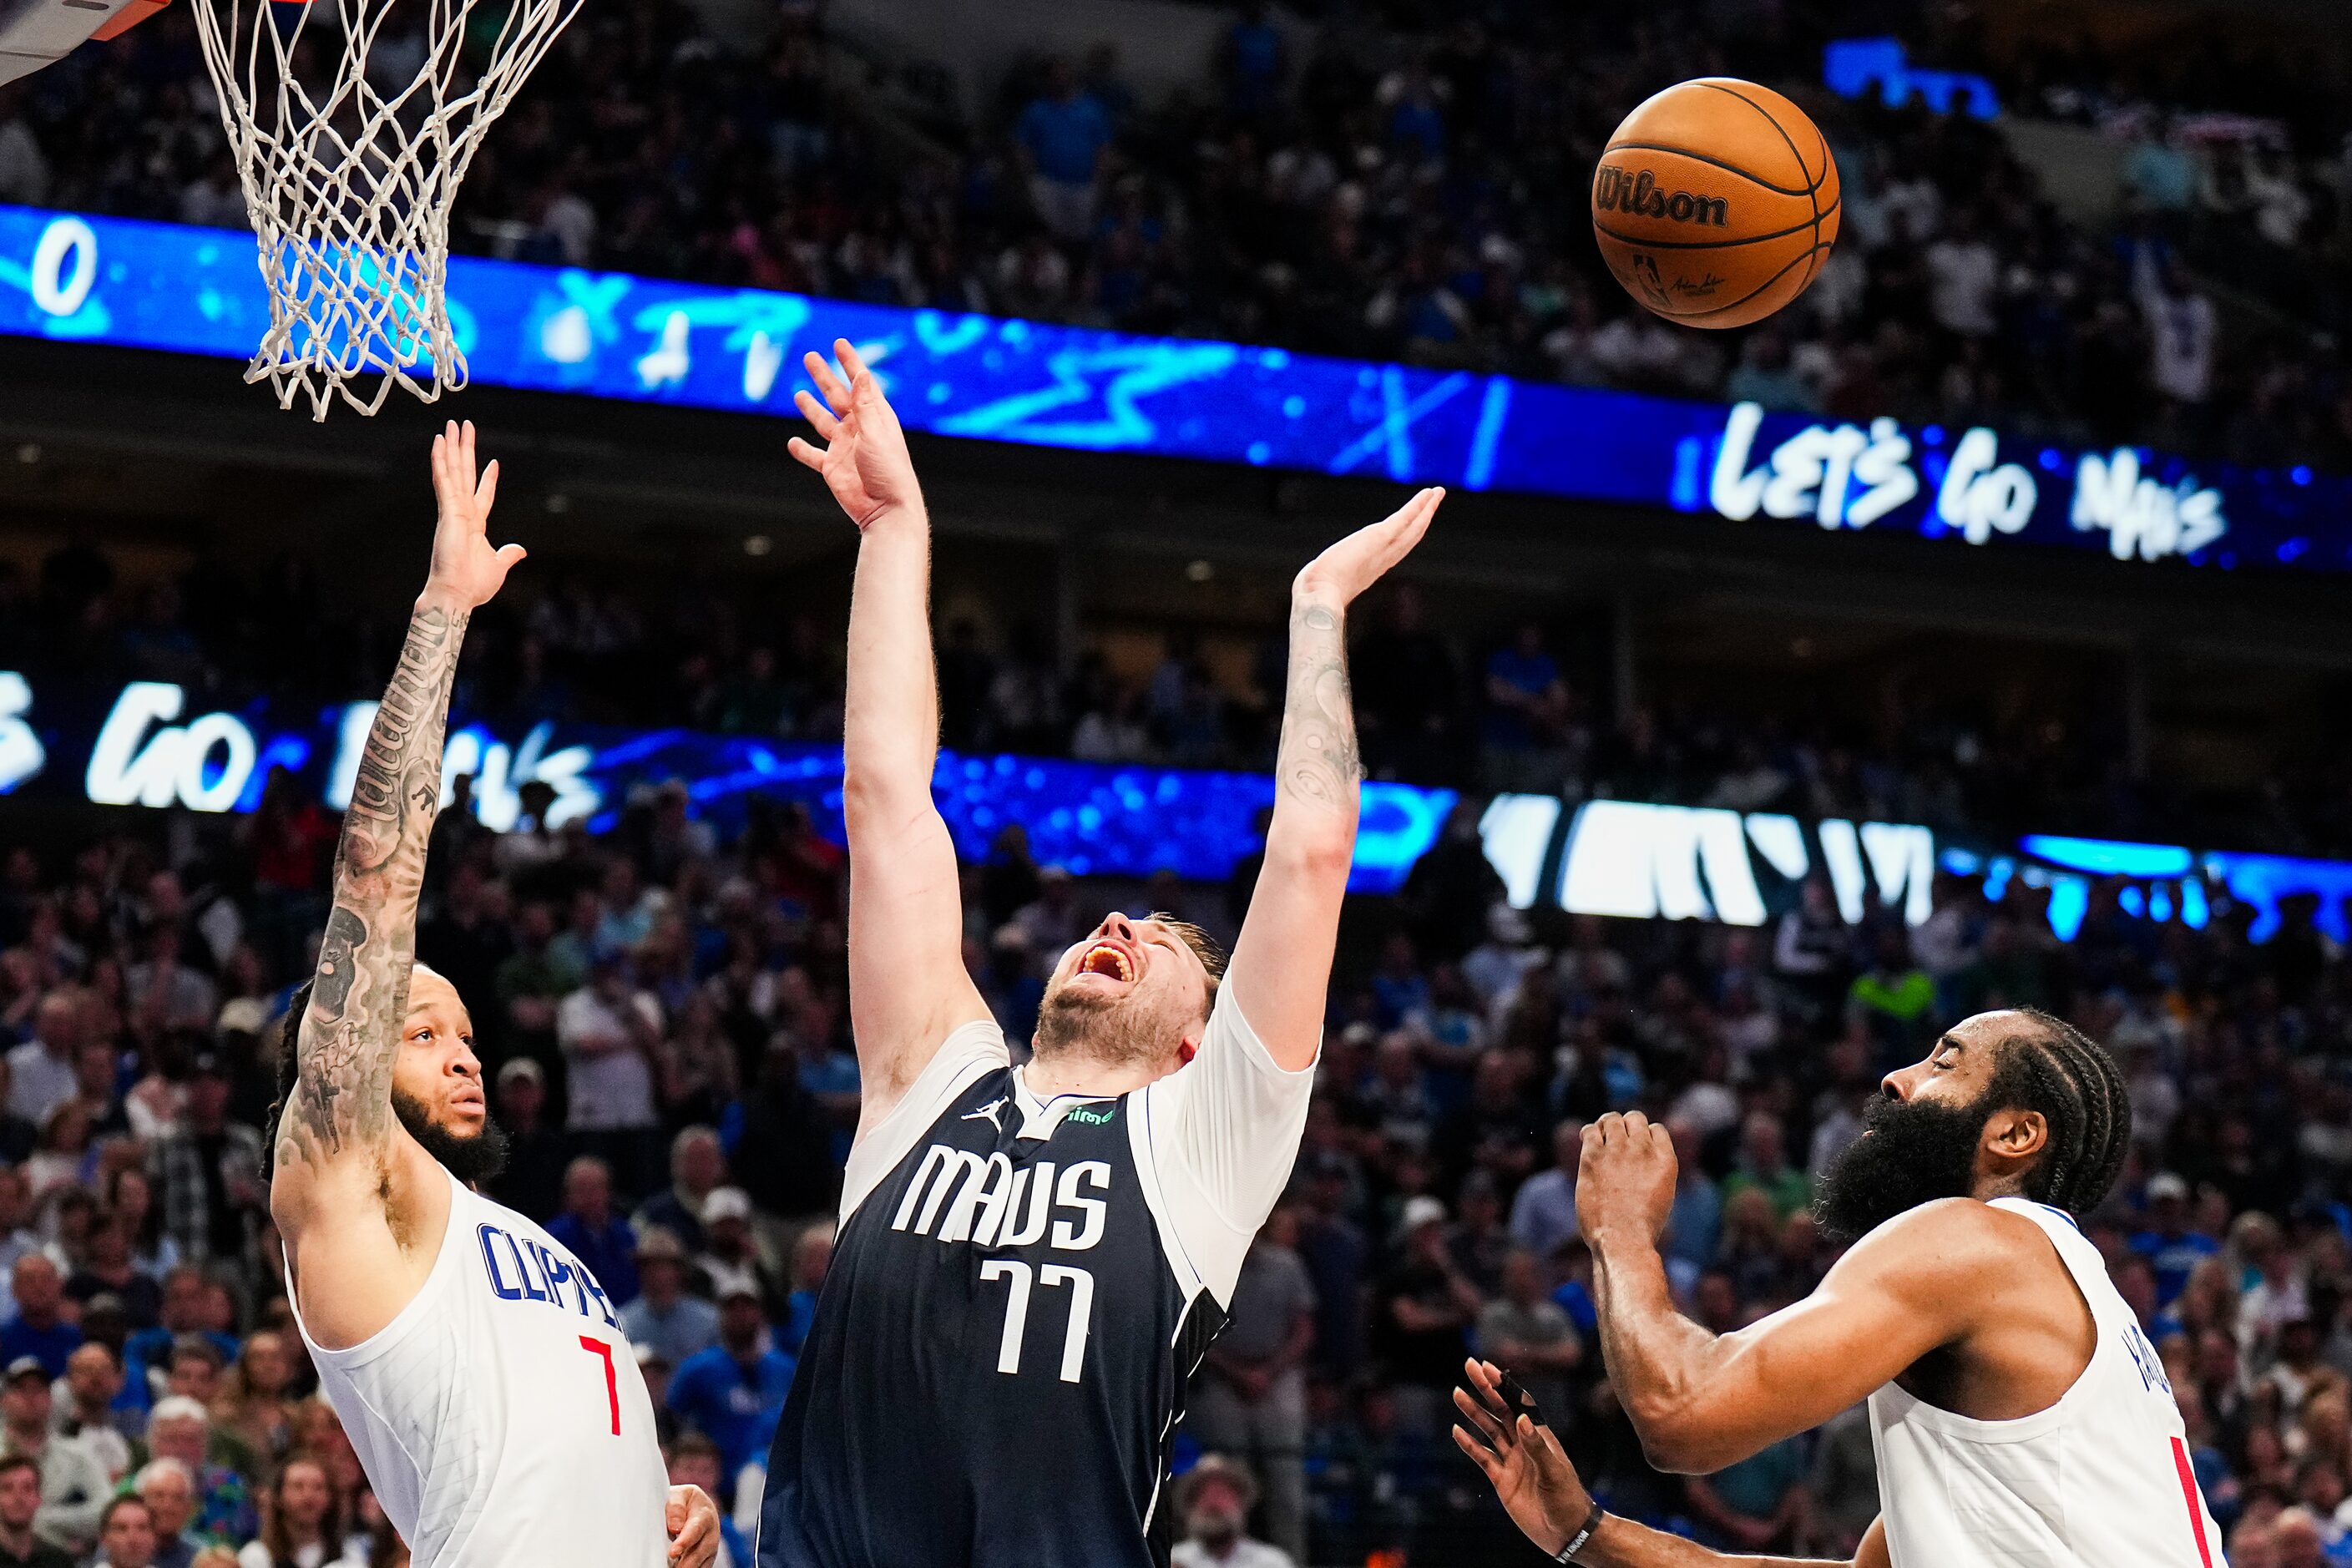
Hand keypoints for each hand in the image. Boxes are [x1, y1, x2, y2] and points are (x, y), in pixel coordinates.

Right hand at [424, 421, 525, 610]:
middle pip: (464, 474)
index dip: (488, 478)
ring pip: (452, 471)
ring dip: (452, 447)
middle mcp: (463, 512)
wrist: (457, 594)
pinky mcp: (447, 510)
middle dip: (465, 450)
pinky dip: (441, 460)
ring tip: (452, 425)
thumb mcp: (498, 565)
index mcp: (475, 524)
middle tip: (464, 427)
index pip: (482, 494)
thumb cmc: (473, 585)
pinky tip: (440, 442)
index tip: (494, 462)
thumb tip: (520, 550)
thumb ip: (508, 555)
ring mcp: (453, 509)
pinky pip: (444, 480)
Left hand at [664, 1484, 718, 1567]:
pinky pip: (702, 1567)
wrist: (695, 1506)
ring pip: (703, 1562)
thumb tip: (675, 1527)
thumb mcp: (679, 1495)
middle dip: (688, 1562)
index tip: (673, 1551)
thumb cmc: (684, 1501)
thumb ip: (676, 1507)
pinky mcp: (708, 1558)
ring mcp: (711, 1547)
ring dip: (691, 1567)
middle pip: (701, 1551)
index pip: (696, 1529)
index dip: (685, 1541)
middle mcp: (712, 1532)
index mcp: (704, 1514)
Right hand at [789, 338, 921, 527]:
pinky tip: (792, 442)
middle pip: (837, 397)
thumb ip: (865, 404)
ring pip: (823, 422)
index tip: (839, 343)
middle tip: (810, 357)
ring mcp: (845, 448)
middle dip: (824, 377)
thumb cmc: (889, 471)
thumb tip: (863, 374)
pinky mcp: (833, 469)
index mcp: (875, 417)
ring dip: (811, 408)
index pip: (860, 383)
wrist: (886, 510)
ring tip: (799, 394)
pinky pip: (814, 456)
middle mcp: (859, 429)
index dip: (850, 362)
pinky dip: (802, 450)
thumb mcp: (876, 432)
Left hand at [1293, 486, 1441, 607]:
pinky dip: (1418, 506)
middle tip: (1434, 502)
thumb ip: (1322, 576)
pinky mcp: (1378, 538)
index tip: (1415, 525)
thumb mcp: (1321, 582)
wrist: (1318, 597)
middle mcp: (1381, 560)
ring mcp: (1383, 549)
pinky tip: (1428, 494)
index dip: (1407, 537)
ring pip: (1412, 527)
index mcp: (1369, 570)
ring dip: (1426, 509)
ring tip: (1437, 493)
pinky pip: (1404, 519)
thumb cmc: (1314, 594)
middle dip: (1423, 520)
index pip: (1394, 550)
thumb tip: (1308, 578)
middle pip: (1410, 537)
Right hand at [1454, 1358, 1591, 1557]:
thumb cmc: (1567, 1499)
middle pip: (1501, 1409)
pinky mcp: (1502, 1480)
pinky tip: (1457, 1431)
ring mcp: (1512, 1461)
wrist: (1566, 1532)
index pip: (1519, 1403)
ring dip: (1473, 1412)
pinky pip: (1482, 1457)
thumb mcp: (1554, 1472)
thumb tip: (1521, 1418)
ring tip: (1457, 1394)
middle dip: (1485, 1388)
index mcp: (1539, 1436)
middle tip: (1469, 1366)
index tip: (1488, 1367)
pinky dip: (1469, 1444)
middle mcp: (1523, 1443)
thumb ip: (1536, 1446)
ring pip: (1489, 1430)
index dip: (1504, 1384)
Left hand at [1577, 1111, 1677, 1250]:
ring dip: (1606, 1126)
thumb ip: (1653, 1173)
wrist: (1623, 1239)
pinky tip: (1587, 1143)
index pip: (1657, 1129)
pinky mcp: (1593, 1156)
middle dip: (1626, 1126)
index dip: (1646, 1136)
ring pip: (1611, 1119)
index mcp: (1666, 1159)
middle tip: (1617, 1142)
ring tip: (1601, 1140)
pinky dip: (1589, 1133)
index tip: (1637, 1148)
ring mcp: (1618, 1150)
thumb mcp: (1661, 1196)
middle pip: (1635, 1118)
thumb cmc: (1642, 1227)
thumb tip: (1640, 1166)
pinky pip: (1590, 1131)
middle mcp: (1643, 1149)